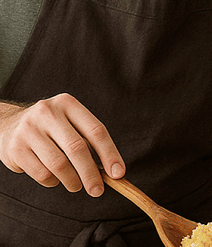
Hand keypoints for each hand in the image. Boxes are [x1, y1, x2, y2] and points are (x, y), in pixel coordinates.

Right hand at [0, 93, 124, 196]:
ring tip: (76, 185)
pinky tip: (55, 179)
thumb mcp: (69, 122)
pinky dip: (52, 181)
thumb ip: (88, 140)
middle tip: (98, 190)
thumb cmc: (50, 127)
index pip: (96, 130)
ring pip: (59, 164)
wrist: (9, 125)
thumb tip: (111, 170)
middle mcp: (48, 113)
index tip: (118, 173)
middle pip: (77, 148)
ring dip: (72, 181)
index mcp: (68, 103)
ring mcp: (29, 130)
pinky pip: (41, 173)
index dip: (110, 154)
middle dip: (91, 173)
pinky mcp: (15, 148)